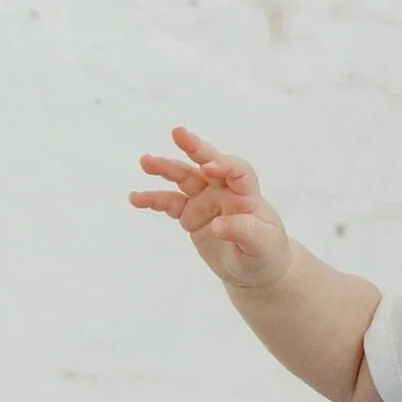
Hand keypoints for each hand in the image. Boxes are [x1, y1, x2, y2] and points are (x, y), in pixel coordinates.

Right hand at [129, 127, 291, 290]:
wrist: (254, 268)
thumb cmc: (266, 253)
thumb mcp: (262, 246)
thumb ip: (244, 232)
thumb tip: (217, 226)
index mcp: (247, 194)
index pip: (237, 171)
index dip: (224, 166)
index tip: (208, 168)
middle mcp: (224, 191)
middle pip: (208, 163)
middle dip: (194, 148)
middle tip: (178, 133)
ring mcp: (205, 200)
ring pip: (184, 178)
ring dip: (166, 169)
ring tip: (145, 162)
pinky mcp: (190, 214)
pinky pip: (169, 203)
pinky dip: (153, 200)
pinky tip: (136, 198)